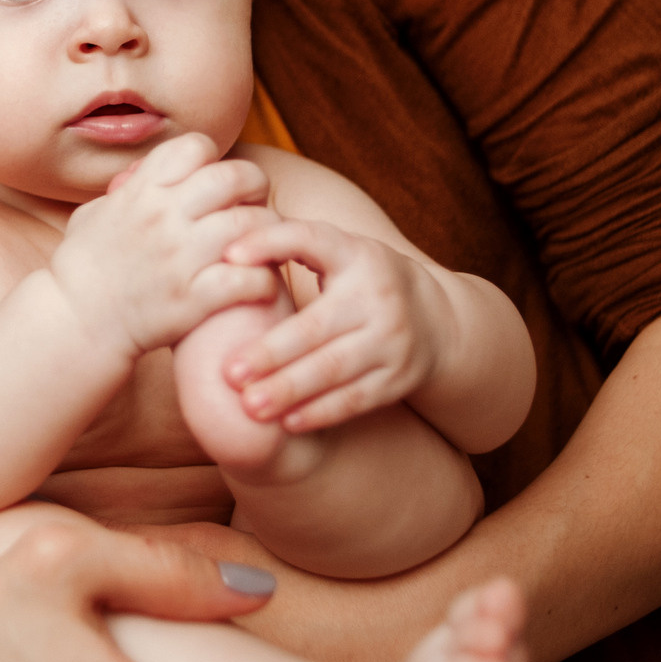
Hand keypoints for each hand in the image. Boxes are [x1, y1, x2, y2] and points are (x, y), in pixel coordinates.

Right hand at [51, 134, 280, 360]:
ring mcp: (181, 257)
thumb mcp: (92, 214)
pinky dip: (264, 279)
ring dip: (266, 234)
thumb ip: (125, 191)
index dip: (212, 160)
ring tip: (261, 247)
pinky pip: (251, 278)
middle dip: (254, 188)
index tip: (215, 183)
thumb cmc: (81, 271)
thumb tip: (141, 174)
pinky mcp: (194, 299)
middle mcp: (163, 217)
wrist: (74, 324)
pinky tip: (257, 283)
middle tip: (252, 208)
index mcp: (142, 191)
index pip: (196, 147)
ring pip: (252, 224)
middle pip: (235, 177)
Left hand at [219, 218, 461, 432]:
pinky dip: (321, 412)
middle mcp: (377, 295)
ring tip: (250, 406)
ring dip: (290, 389)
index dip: (270, 243)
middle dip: (271, 353)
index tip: (228, 257)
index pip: (310, 239)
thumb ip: (289, 246)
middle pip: (317, 327)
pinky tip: (288, 422)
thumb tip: (226, 249)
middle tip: (229, 373)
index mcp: (355, 253)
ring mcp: (392, 339)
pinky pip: (356, 398)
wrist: (434, 319)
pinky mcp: (398, 377)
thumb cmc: (359, 281)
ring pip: (334, 369)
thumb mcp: (336, 253)